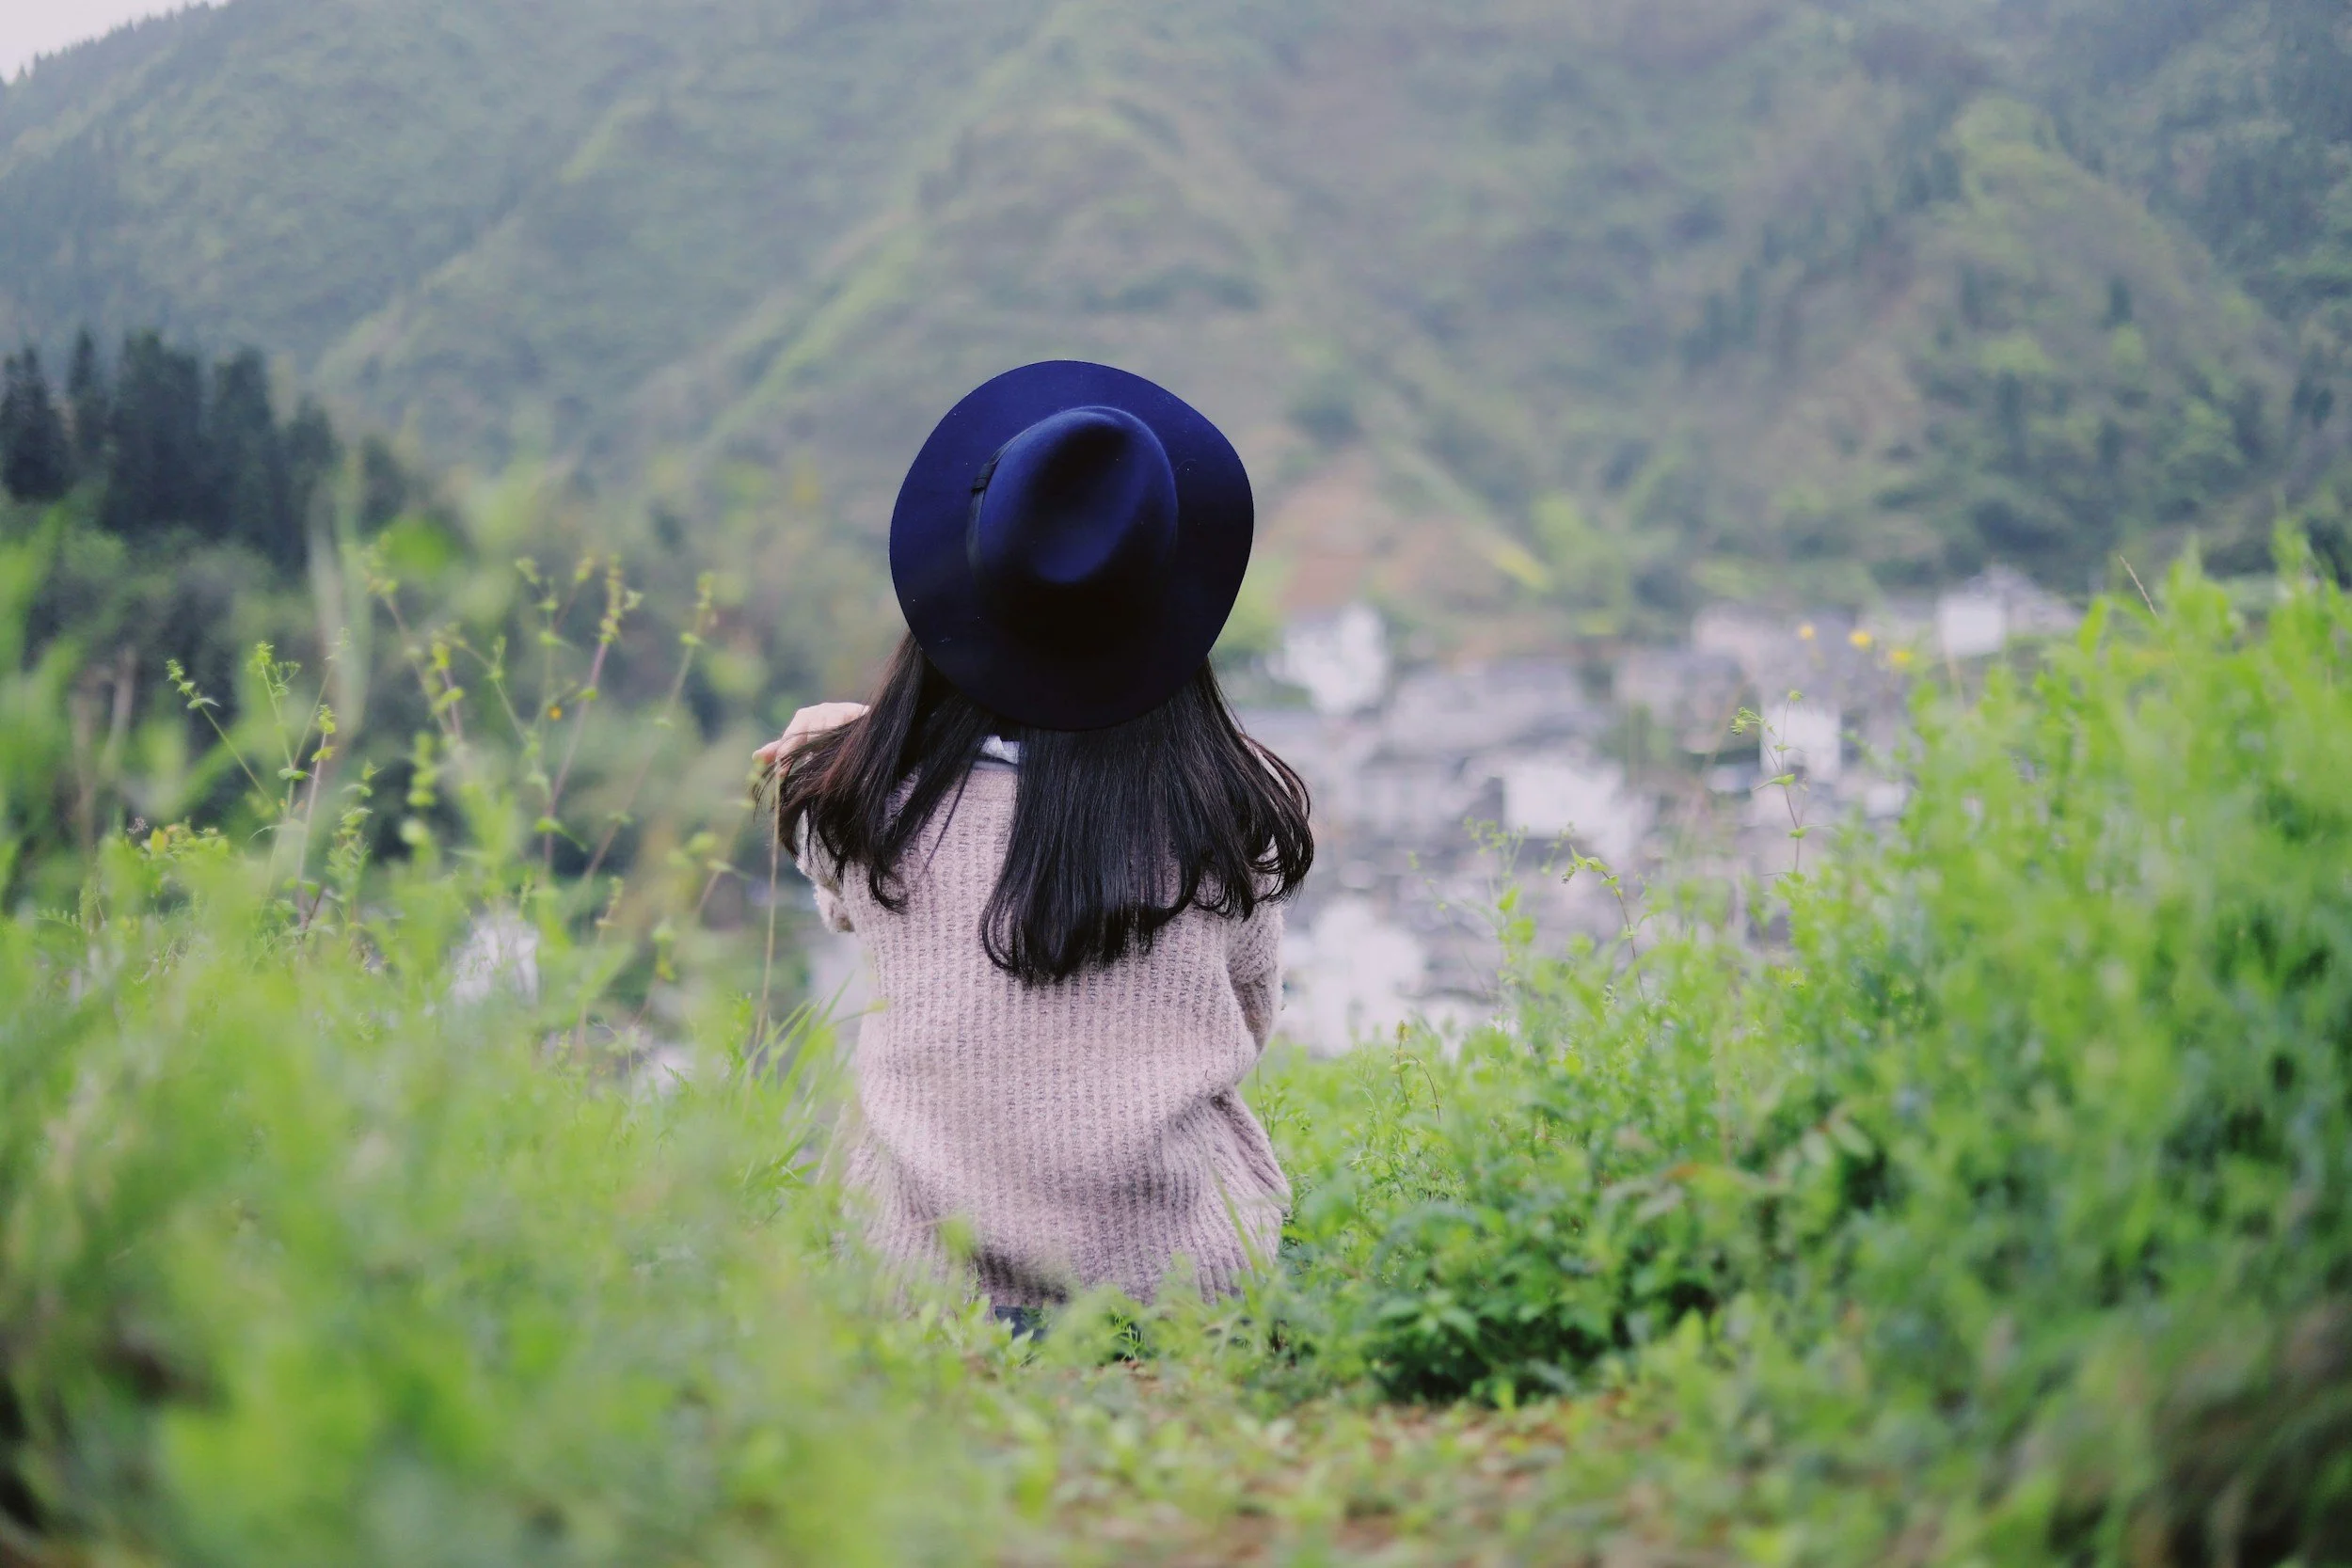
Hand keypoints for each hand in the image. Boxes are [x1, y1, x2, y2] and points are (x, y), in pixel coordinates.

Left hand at [754, 702, 868, 769]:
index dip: (784, 754)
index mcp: (806, 716)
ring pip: (824, 727)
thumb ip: (782, 750)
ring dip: (820, 744)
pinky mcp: (858, 712)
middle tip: (792, 770)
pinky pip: (844, 723)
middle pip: (806, 729)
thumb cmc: (830, 740)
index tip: (780, 775)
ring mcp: (840, 709)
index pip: (791, 734)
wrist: (863, 733)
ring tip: (817, 762)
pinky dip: (839, 736)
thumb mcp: (804, 746)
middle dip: (797, 751)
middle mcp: (821, 710)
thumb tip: (755, 757)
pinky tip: (838, 752)